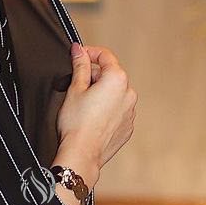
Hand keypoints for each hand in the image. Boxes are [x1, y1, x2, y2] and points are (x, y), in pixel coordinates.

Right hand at [51, 42, 137, 190]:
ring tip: (83, 106)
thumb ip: (80, 66)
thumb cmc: (77, 124)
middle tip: (76, 86)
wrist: (82, 153)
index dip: (89, 53)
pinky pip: (118, 110)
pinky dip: (107, 109)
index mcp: (117, 80)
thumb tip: (79, 51)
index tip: (79, 56)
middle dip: (94, 76)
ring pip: (115, 94)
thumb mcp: (75, 89)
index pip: (105, 56)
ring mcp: (130, 111)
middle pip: (111, 75)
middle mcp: (129, 94)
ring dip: (102, 93)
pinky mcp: (127, 126)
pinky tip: (92, 118)